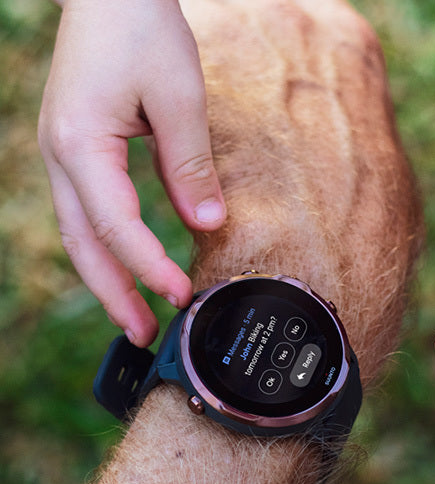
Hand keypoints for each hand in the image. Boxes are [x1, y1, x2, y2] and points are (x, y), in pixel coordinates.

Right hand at [39, 0, 226, 345]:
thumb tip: (208, 223)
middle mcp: (61, 155)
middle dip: (115, 295)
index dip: (148, 267)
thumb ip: (191, 165)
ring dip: (109, 280)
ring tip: (137, 317)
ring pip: (80, 235)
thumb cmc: (140, 27)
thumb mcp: (178, 95)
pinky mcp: (77, 152)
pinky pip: (88, 214)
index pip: (117, 225)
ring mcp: (63, 154)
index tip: (181, 297)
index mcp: (80, 143)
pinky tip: (130, 268)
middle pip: (84, 244)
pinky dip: (109, 248)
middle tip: (145, 336)